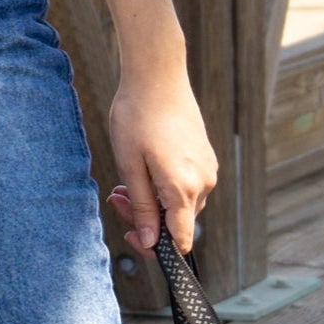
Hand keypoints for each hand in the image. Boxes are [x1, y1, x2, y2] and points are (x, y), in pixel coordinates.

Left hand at [107, 65, 217, 254]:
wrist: (158, 76)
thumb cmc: (138, 116)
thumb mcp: (130, 165)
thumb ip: (142, 207)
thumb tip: (151, 242)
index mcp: (183, 188)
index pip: (180, 239)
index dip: (156, 248)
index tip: (131, 235)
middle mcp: (204, 182)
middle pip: (178, 222)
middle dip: (146, 218)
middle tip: (116, 198)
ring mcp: (208, 169)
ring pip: (181, 204)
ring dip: (153, 201)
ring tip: (125, 182)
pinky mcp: (205, 157)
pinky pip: (187, 186)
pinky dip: (165, 186)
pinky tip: (144, 170)